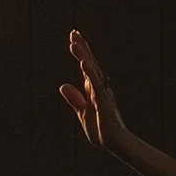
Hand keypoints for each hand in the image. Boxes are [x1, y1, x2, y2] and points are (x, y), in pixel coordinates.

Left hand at [58, 29, 135, 153]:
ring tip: (74, 43)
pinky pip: (96, 84)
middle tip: (73, 32)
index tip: (74, 36)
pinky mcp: (104, 101)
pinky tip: (84, 62)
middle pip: (89, 63)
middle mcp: (99, 87)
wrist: (114, 143)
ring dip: (83, 56)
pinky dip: (90, 73)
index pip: (86, 66)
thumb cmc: (101, 129)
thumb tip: (62, 85)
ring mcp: (102, 93)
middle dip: (82, 47)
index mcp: (93, 88)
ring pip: (92, 71)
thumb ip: (74, 99)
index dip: (81, 51)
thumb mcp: (82, 112)